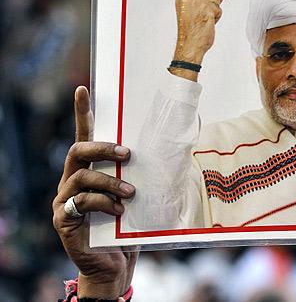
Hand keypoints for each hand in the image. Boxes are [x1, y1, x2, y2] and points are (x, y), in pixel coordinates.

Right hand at [52, 86, 138, 297]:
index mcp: (90, 170)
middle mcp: (72, 180)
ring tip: (130, 193)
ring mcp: (64, 199)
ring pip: (82, 176)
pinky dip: (103, 204)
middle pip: (77, 150)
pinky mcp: (63, 219)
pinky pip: (81, 203)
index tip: (83, 89)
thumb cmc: (128, 225)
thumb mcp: (138, 195)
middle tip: (128, 155)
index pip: (84, 136)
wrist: (115, 263)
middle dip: (103, 148)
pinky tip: (119, 212)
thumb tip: (173, 150)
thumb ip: (142, 175)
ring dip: (110, 182)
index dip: (81, 113)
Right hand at [171, 0, 225, 80]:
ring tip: (204, 21)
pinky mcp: (207, 9)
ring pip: (216, 1)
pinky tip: (208, 23)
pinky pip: (219, 10)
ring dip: (213, 12)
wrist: (190, 45)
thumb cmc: (191, 32)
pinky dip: (216, 17)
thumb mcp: (196, 11)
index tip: (201, 10)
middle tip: (201, 17)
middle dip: (210, 5)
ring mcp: (199, 2)